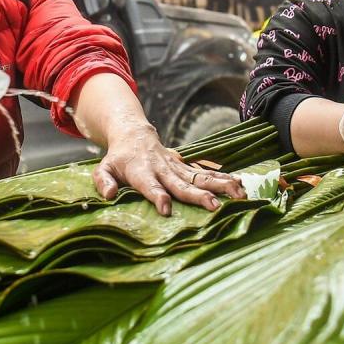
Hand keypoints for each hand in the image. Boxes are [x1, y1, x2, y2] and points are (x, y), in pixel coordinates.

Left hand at [92, 124, 245, 215]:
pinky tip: (240, 184)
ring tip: (239, 194)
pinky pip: (206, 172)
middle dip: (198, 195)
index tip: (166, 209)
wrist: (134, 134)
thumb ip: (103, 181)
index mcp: (141, 171)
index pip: (150, 185)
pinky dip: (223, 177)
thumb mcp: (104, 168)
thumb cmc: (118, 159)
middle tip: (214, 206)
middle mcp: (162, 168)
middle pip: (182, 183)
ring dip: (220, 185)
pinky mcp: (186, 166)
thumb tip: (109, 196)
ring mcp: (177, 167)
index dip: (157, 196)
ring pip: (200, 176)